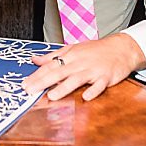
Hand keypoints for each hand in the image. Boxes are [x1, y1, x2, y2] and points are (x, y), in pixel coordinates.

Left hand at [22, 32, 145, 101]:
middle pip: (59, 72)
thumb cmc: (96, 50)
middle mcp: (80, 62)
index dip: (36, 75)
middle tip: (30, 90)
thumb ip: (53, 56)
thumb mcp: (73, 49)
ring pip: (76, 79)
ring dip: (64, 87)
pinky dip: (93, 91)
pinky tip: (86, 97)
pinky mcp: (106, 77)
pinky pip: (99, 85)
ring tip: (52, 96)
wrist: (121, 48)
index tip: (25, 84)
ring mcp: (93, 70)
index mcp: (70, 56)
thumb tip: (35, 60)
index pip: (50, 66)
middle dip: (43, 82)